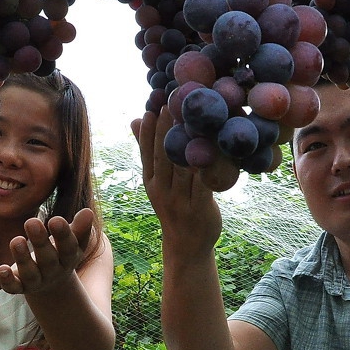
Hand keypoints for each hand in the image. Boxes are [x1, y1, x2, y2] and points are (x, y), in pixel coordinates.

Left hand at [0, 208, 94, 295]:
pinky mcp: (19, 287)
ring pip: (30, 272)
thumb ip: (80, 228)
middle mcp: (53, 271)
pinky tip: (1, 269)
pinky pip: (13, 287)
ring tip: (16, 240)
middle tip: (31, 222)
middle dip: (40, 242)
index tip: (55, 219)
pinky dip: (7, 280)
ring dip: (22, 258)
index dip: (63, 235)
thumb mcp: (73, 242)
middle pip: (48, 259)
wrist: (51, 285)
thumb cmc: (61, 253)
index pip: (68, 247)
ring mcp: (36, 281)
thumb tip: (88, 212)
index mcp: (68, 258)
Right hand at [133, 108, 221, 247]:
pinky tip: (215, 150)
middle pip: (163, 156)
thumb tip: (134, 119)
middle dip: (167, 129)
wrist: (187, 245)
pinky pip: (204, 184)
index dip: (148, 131)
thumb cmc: (174, 206)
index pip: (146, 153)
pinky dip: (208, 167)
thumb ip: (149, 151)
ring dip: (188, 143)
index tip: (153, 107)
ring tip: (194, 120)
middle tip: (173, 104)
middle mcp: (162, 190)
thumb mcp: (157, 181)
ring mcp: (180, 201)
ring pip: (183, 168)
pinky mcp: (199, 209)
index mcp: (151, 182)